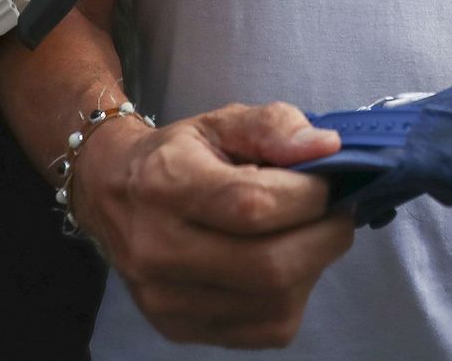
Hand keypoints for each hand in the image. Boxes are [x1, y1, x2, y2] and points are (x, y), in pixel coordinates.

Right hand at [69, 102, 353, 348]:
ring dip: (313, 268)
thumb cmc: (178, 154)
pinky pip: (265, 330)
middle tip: (338, 214)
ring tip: (309, 236)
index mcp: (166, 185)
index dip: (309, 196)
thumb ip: (275, 126)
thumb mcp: (222, 121)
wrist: (114, 193)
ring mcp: (166, 299)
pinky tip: (285, 266)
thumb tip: (327, 148)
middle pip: (270, 267)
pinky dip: (293, 298)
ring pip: (275, 304)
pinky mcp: (179, 329)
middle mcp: (158, 250)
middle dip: (325, 238)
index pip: (253, 206)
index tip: (329, 182)